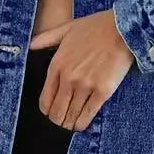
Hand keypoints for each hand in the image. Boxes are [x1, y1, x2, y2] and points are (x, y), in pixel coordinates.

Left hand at [28, 9, 135, 130]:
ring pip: (71, 115)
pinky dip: (83, 123)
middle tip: (61, 123)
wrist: (123, 28)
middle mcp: (68, 78)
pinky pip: (88, 114)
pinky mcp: (103, 91)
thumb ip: (46, 38)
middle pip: (57, 110)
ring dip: (69, 124)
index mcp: (57, 65)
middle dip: (58, 120)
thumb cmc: (97, 26)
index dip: (47, 110)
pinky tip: (81, 125)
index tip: (50, 113)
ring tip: (70, 126)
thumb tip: (30, 45)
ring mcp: (85, 85)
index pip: (45, 98)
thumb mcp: (67, 28)